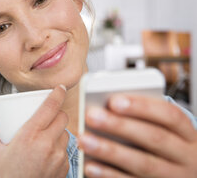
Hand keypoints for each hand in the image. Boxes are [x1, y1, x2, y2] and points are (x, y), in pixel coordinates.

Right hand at [0, 85, 69, 177]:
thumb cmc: (6, 177)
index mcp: (30, 135)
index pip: (50, 107)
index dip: (57, 94)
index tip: (59, 88)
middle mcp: (47, 143)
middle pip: (62, 117)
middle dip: (57, 113)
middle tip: (48, 115)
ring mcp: (58, 156)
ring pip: (66, 133)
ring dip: (59, 131)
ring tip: (47, 136)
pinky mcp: (64, 168)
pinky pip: (67, 150)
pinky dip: (60, 147)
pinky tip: (49, 153)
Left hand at [78, 95, 196, 177]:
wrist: (180, 176)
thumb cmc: (161, 143)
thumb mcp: (162, 129)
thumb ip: (141, 117)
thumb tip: (107, 106)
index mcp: (187, 133)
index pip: (170, 115)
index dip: (142, 106)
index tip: (113, 100)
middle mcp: (186, 156)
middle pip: (154, 138)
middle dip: (120, 126)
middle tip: (91, 115)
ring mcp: (173, 177)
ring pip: (143, 163)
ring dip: (110, 151)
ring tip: (84, 139)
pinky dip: (109, 174)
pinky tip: (90, 166)